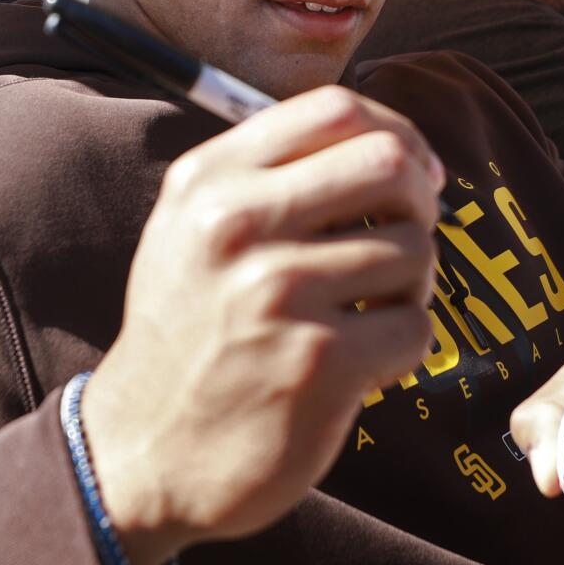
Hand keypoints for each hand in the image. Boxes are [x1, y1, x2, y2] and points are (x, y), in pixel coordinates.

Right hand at [82, 86, 443, 564]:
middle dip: (418, 203)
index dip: (397, 135)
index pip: (336, 110)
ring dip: (410, 285)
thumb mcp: (193, 230)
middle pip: (390, 165)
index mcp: (210, 181)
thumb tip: (400, 148)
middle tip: (401, 243)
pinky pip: (416, 325)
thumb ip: (272, 174)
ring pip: (414, 249)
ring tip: (367, 312)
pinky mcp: (321, 362)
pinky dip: (402, 345)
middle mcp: (238, 226)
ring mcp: (280, 293)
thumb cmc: (190, 334)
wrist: (145, 454)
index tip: (409, 176)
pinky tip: (361, 362)